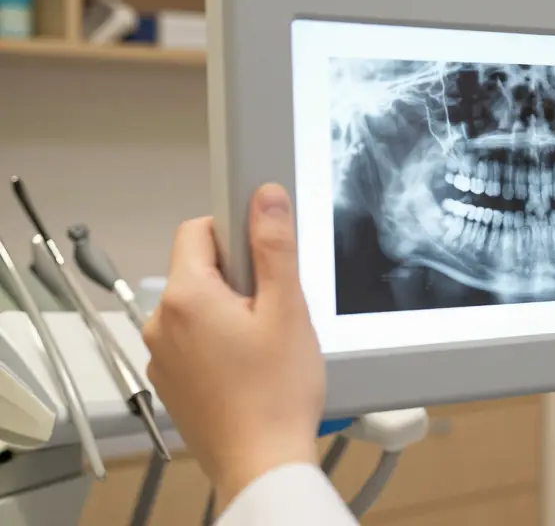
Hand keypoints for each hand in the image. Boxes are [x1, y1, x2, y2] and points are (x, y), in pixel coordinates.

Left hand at [143, 185, 324, 505]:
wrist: (261, 462)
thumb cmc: (276, 394)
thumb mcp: (287, 308)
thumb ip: (274, 246)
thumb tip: (265, 197)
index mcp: (186, 296)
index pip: (198, 228)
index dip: (235, 232)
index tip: (263, 255)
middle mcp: (161, 322)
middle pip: (199, 269)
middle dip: (238, 278)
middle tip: (274, 309)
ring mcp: (161, 355)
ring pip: (197, 307)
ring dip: (229, 312)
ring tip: (265, 345)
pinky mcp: (169, 381)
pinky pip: (193, 341)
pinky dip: (219, 343)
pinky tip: (250, 368)